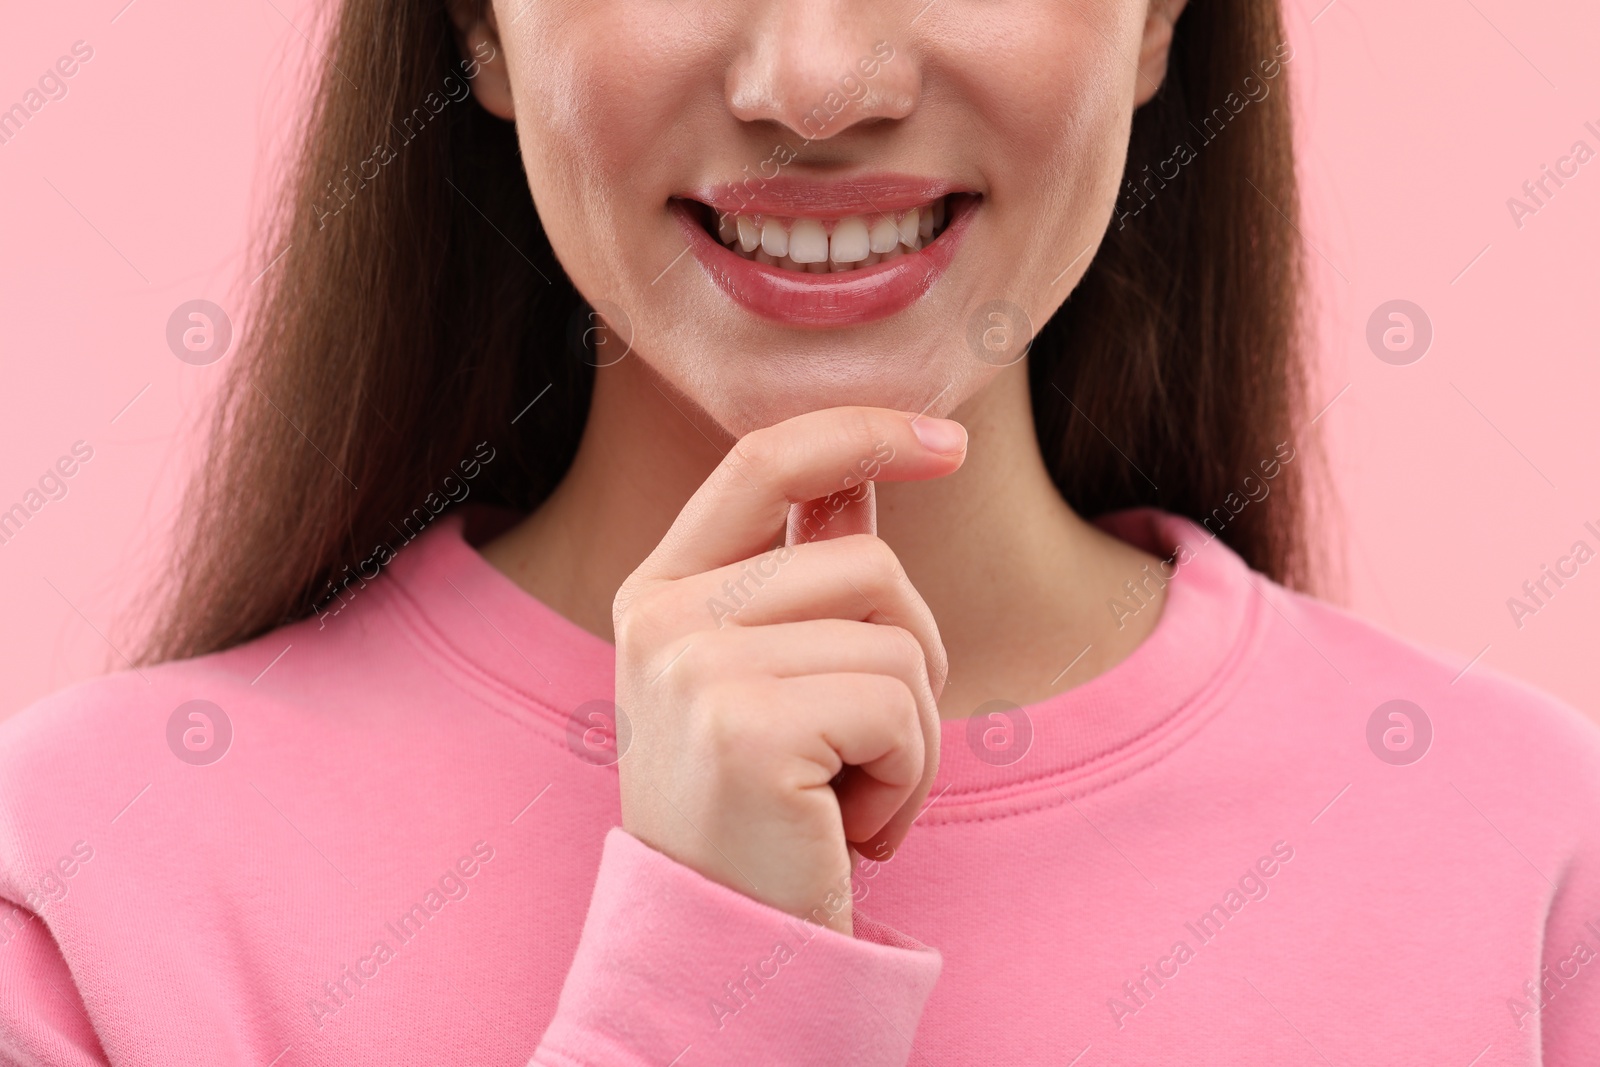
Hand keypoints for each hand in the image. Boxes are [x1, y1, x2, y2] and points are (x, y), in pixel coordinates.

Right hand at [613, 406, 966, 934]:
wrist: (723, 952)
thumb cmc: (761, 818)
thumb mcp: (772, 683)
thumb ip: (808, 576)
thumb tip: (863, 476)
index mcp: (659, 592)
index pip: (763, 462)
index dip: (861, 434)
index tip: (951, 444)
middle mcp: (660, 616)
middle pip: (871, 566)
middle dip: (914, 663)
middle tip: (864, 753)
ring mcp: (693, 666)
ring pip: (898, 642)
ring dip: (913, 735)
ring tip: (850, 797)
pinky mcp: (744, 725)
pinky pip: (899, 707)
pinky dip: (908, 779)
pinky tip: (850, 829)